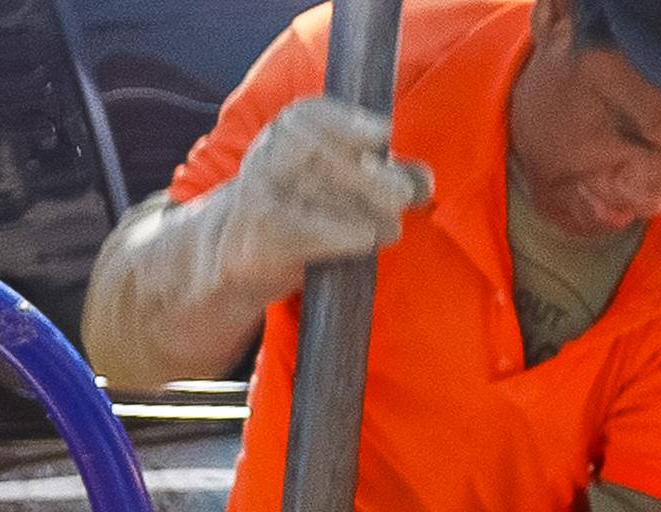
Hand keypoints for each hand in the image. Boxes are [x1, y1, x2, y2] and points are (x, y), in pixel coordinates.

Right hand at [218, 97, 432, 301]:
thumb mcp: (337, 174)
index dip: (350, 124)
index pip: (315, 116)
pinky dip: (349, 238)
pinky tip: (365, 241)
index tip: (383, 134)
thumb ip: (384, 171)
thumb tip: (423, 182)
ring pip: (335, 200)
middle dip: (382, 184)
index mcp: (290, 126)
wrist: (236, 246)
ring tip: (386, 230)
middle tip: (401, 200)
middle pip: (338, 163)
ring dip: (373, 218)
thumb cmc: (300, 203)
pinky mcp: (266, 231)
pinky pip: (318, 233)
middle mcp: (272, 152)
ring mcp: (264, 191)